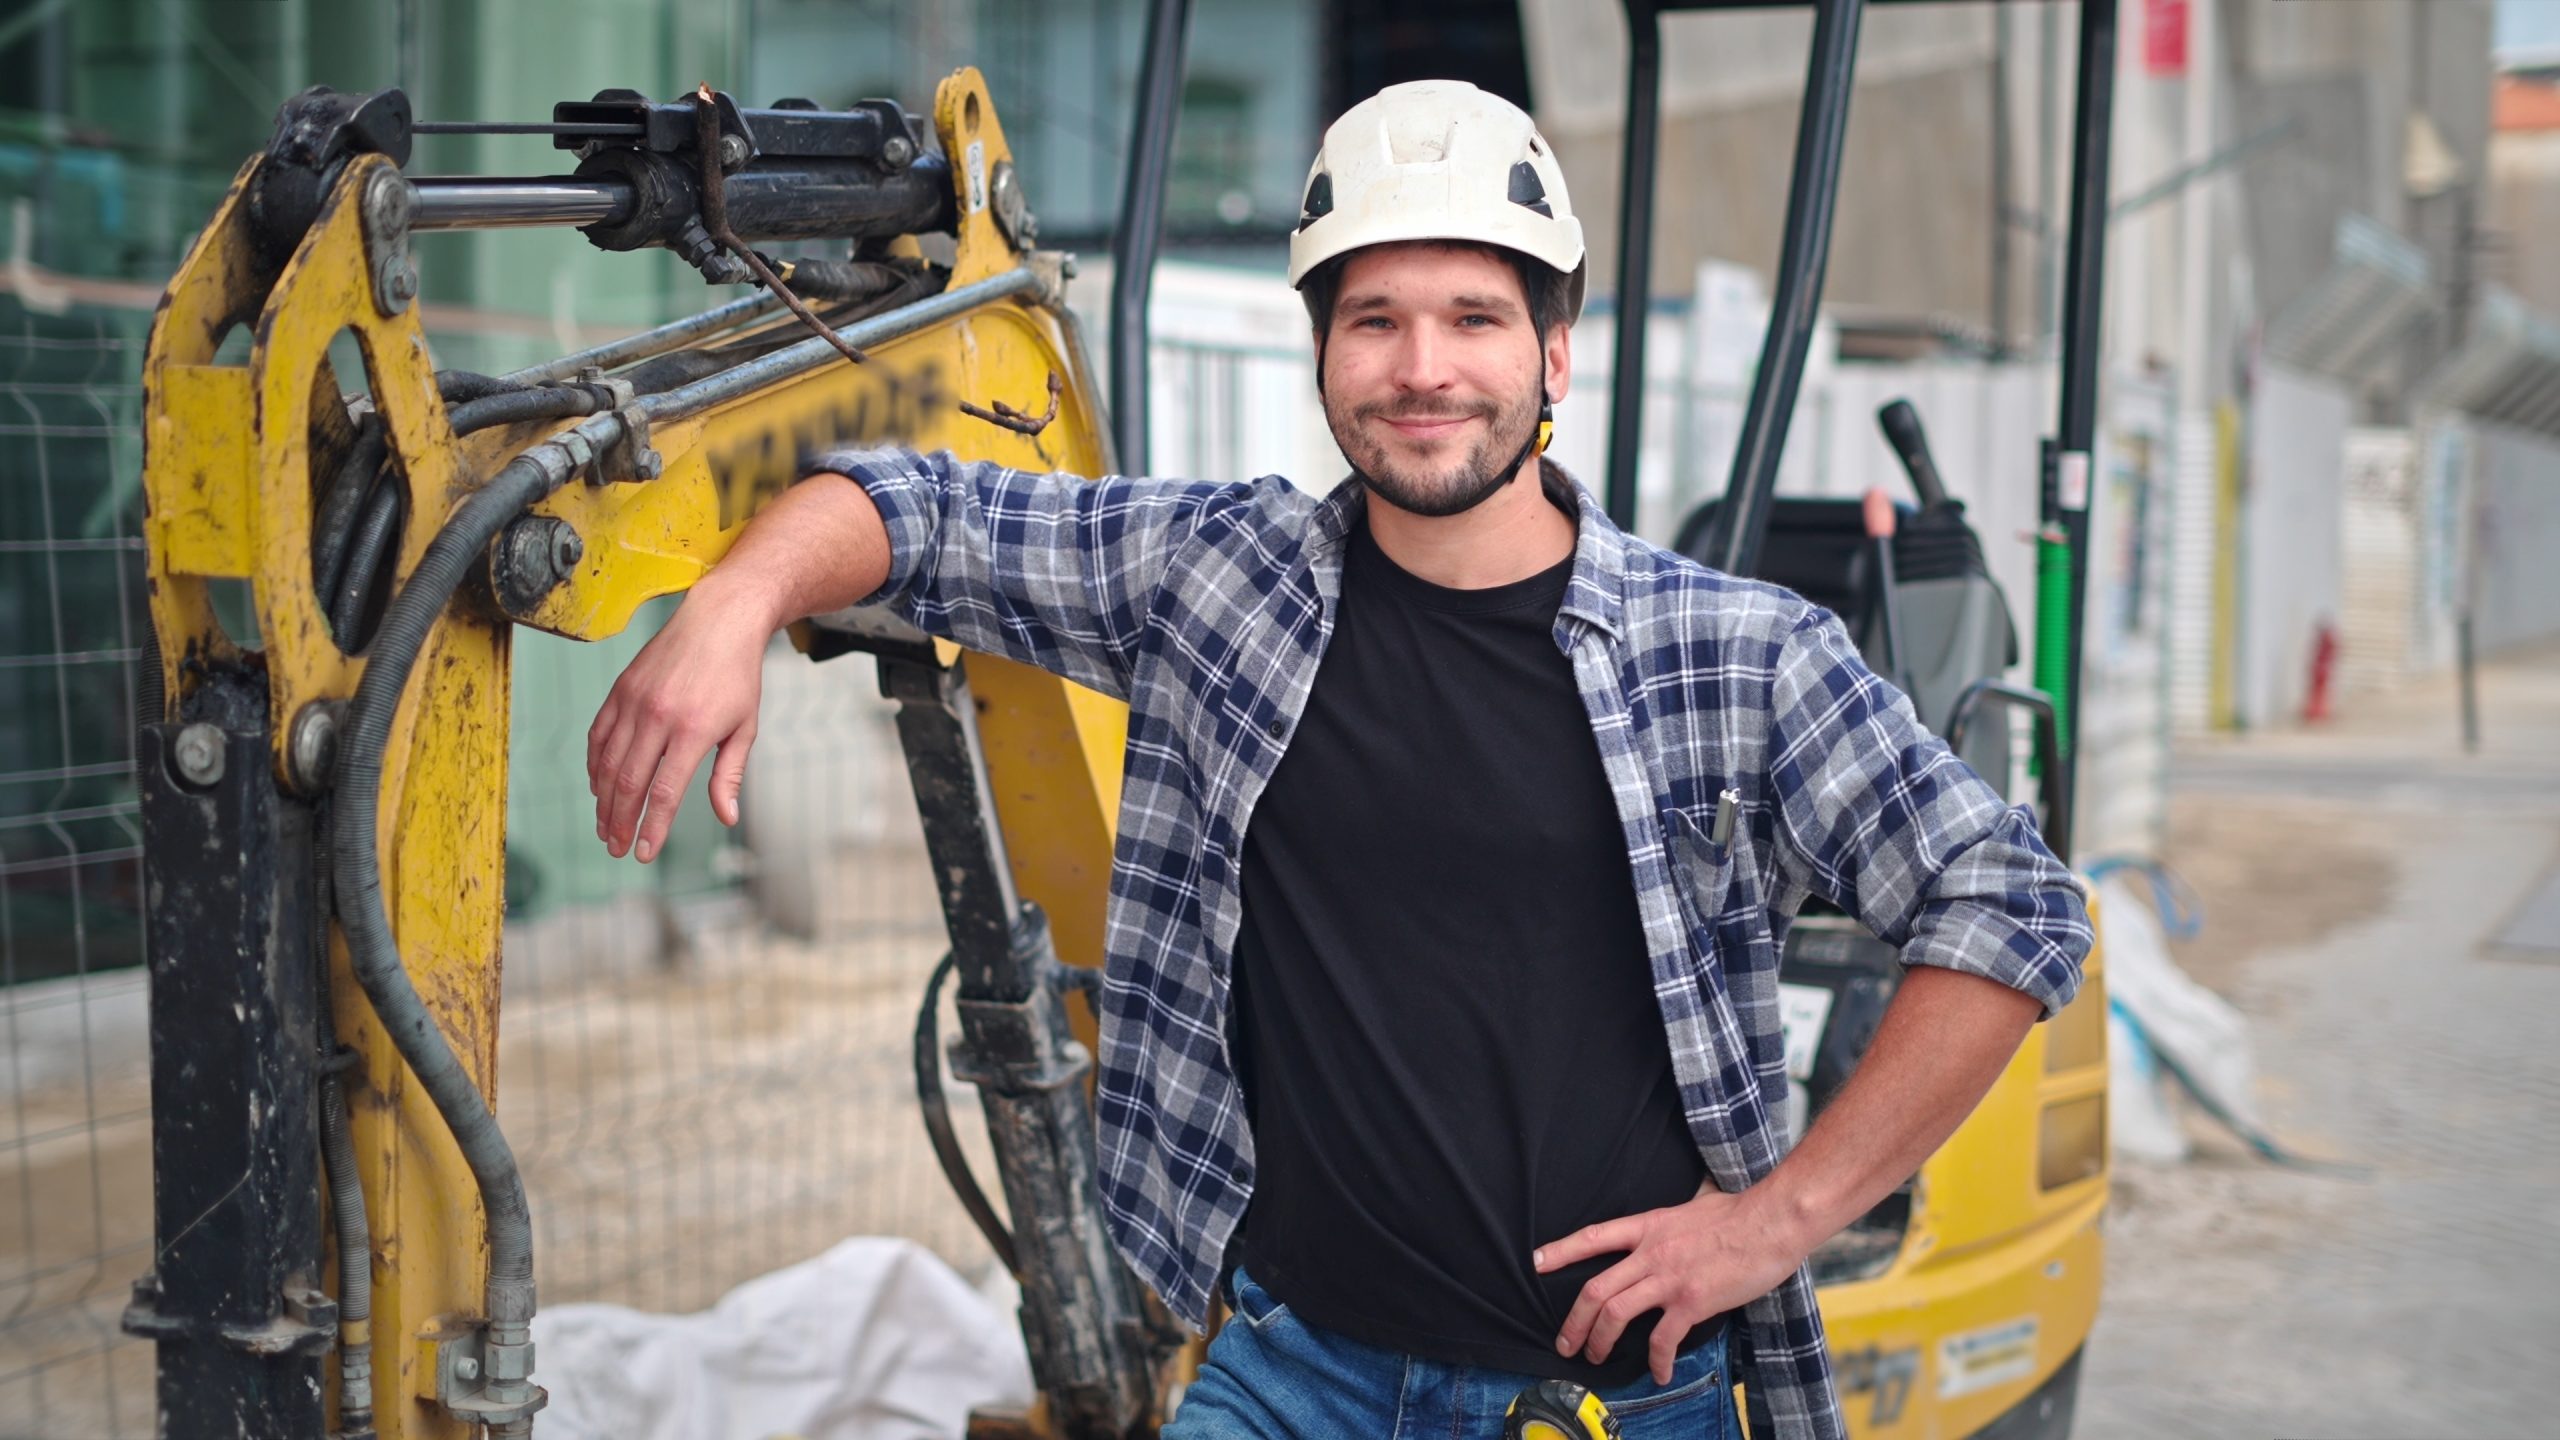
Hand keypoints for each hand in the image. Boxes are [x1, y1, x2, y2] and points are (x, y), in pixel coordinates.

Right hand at [587, 575, 775, 861]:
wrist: (719, 619)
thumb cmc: (738, 676)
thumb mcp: (745, 727)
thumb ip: (730, 775)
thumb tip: (726, 817)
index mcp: (694, 730)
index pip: (664, 791)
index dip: (652, 827)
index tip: (644, 854)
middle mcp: (659, 716)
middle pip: (629, 782)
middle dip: (621, 822)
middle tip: (617, 848)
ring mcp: (635, 701)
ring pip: (608, 762)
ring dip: (604, 800)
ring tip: (605, 827)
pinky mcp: (621, 689)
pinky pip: (599, 736)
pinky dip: (596, 766)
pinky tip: (600, 787)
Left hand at [1534, 1185, 1806, 1384]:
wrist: (1771, 1222)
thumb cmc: (1739, 1212)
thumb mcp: (1693, 1203)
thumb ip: (1673, 1218)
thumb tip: (1676, 1216)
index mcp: (1648, 1226)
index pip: (1593, 1237)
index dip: (1561, 1251)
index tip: (1537, 1262)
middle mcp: (1651, 1253)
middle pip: (1595, 1289)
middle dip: (1573, 1321)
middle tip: (1565, 1342)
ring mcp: (1669, 1279)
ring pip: (1615, 1314)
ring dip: (1599, 1341)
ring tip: (1595, 1358)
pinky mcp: (1691, 1302)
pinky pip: (1662, 1339)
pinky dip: (1656, 1361)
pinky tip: (1658, 1373)